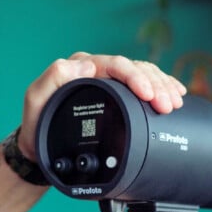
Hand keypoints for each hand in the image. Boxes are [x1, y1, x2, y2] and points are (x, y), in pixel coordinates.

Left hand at [17, 53, 187, 159]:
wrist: (39, 147)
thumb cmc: (36, 124)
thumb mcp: (36, 100)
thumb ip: (53, 78)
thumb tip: (85, 65)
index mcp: (79, 68)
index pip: (114, 64)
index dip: (135, 77)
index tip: (148, 94)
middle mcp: (95, 70)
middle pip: (134, 69)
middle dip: (155, 85)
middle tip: (167, 105)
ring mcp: (107, 83)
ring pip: (143, 76)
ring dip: (162, 87)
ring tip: (174, 102)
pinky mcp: (117, 96)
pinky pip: (143, 86)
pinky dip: (161, 89)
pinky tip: (175, 94)